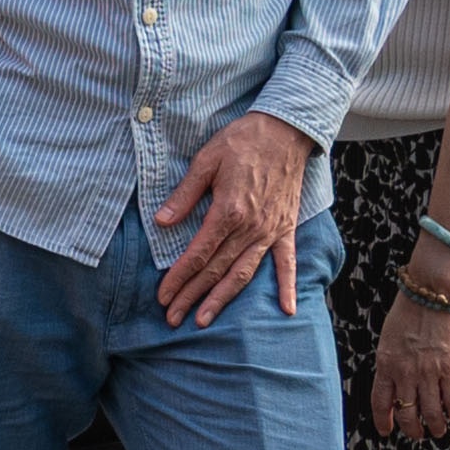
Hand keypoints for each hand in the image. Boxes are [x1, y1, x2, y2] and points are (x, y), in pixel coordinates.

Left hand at [154, 112, 316, 329]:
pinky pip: (287, 262)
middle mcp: (250, 228)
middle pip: (216, 270)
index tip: (163, 296)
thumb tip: (162, 222)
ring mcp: (270, 230)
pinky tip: (287, 309)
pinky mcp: (286, 228)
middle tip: (173, 318)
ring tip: (204, 320)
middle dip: (192, 296)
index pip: (198, 254)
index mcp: (228, 212)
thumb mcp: (206, 160)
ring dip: (223, 299)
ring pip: (243, 273)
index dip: (179, 277)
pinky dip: (287, 286)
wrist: (285, 130)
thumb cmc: (242, 141)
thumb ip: (184, 195)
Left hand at [369, 282, 449, 436]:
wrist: (432, 291)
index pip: (381, 402)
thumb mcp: (389, 337)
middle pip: (407, 413)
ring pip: (431, 412)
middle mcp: (405, 372)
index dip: (384, 421)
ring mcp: (428, 372)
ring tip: (438, 430)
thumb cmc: (410, 308)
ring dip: (435, 425)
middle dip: (412, 429)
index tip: (387, 431)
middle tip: (418, 434)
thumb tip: (398, 381)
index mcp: (386, 363)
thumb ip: (392, 361)